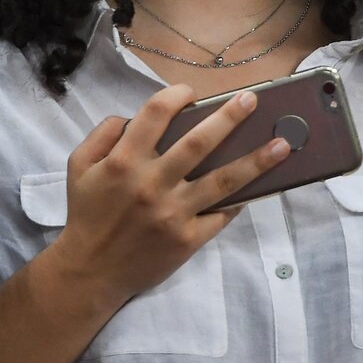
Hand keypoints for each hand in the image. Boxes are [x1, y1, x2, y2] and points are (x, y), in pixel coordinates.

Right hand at [50, 84, 288, 305]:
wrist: (91, 270)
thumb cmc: (87, 213)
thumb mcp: (79, 166)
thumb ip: (102, 134)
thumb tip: (131, 117)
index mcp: (124, 161)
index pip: (155, 115)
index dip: (176, 96)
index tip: (190, 92)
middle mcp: (152, 183)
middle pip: (198, 143)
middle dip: (228, 117)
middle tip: (252, 100)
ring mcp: (174, 213)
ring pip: (222, 180)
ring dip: (255, 160)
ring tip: (283, 144)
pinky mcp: (188, 239)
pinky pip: (221, 215)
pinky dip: (240, 200)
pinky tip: (261, 186)